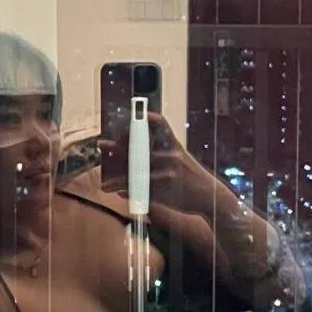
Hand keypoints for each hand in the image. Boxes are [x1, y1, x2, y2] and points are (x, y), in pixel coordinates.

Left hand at [99, 113, 227, 217]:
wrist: (209, 196)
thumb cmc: (191, 176)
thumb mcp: (182, 159)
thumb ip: (161, 154)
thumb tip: (134, 154)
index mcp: (174, 146)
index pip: (160, 125)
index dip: (146, 118)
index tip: (130, 115)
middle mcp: (170, 155)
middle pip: (138, 147)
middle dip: (116, 146)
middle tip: (102, 144)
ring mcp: (167, 172)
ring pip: (134, 174)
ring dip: (116, 179)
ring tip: (105, 184)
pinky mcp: (165, 189)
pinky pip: (141, 189)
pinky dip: (128, 191)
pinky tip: (119, 192)